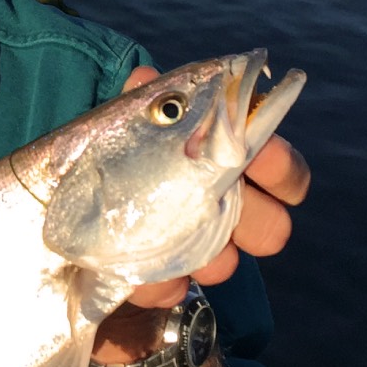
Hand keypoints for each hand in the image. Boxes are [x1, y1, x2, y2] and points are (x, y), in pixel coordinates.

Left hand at [119, 63, 309, 312]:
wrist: (79, 197)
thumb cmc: (125, 147)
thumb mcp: (132, 118)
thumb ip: (146, 99)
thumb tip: (147, 76)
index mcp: (231, 164)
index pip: (286, 172)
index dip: (282, 170)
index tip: (255, 159)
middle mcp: (228, 209)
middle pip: (274, 228)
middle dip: (251, 222)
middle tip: (217, 202)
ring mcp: (201, 249)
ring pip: (226, 264)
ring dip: (201, 253)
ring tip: (165, 235)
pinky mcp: (166, 280)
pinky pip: (174, 290)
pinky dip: (156, 281)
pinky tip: (136, 269)